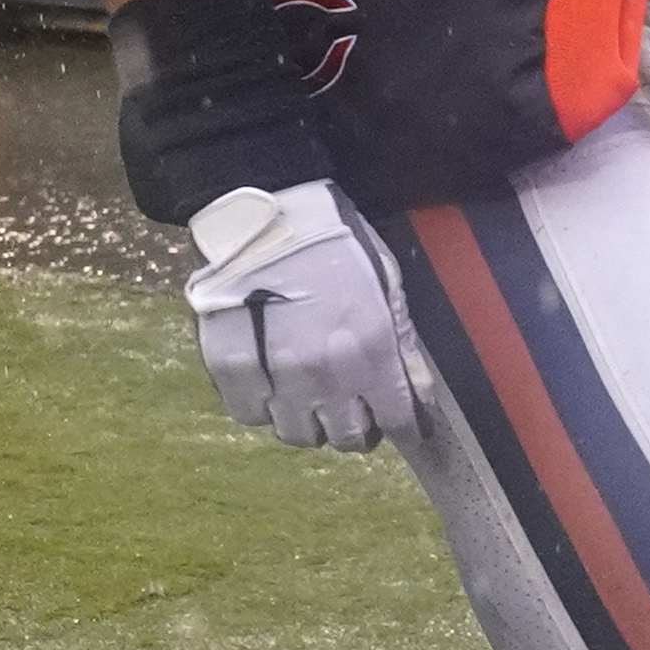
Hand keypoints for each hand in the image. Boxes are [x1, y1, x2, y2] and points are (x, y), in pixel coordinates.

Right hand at [183, 181, 413, 451]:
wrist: (261, 211)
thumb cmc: (330, 241)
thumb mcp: (384, 284)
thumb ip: (403, 345)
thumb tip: (418, 396)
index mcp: (371, 353)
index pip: (399, 420)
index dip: (401, 422)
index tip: (396, 416)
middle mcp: (327, 377)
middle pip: (349, 438)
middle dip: (356, 424)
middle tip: (350, 402)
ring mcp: (276, 378)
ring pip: (300, 435)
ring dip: (309, 420)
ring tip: (307, 392)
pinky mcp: (231, 371)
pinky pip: (252, 416)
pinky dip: (263, 406)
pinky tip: (268, 380)